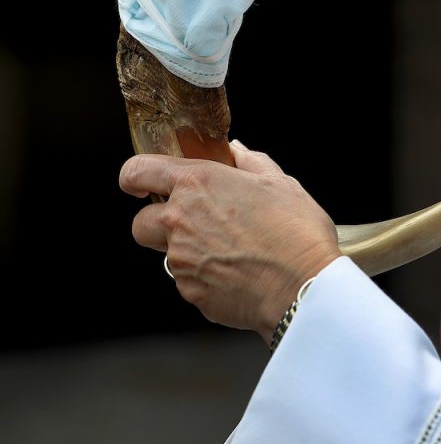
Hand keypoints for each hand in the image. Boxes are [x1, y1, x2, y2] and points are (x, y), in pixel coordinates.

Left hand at [119, 141, 340, 344]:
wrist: (304, 285)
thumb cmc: (297, 232)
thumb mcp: (280, 183)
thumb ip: (250, 162)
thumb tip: (237, 151)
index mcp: (198, 184)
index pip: (138, 171)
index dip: (133, 176)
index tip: (138, 183)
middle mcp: (180, 220)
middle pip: (141, 222)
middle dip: (159, 223)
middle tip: (194, 224)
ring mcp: (182, 260)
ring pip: (169, 255)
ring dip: (190, 252)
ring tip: (231, 252)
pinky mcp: (191, 292)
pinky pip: (189, 282)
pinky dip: (207, 278)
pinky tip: (239, 273)